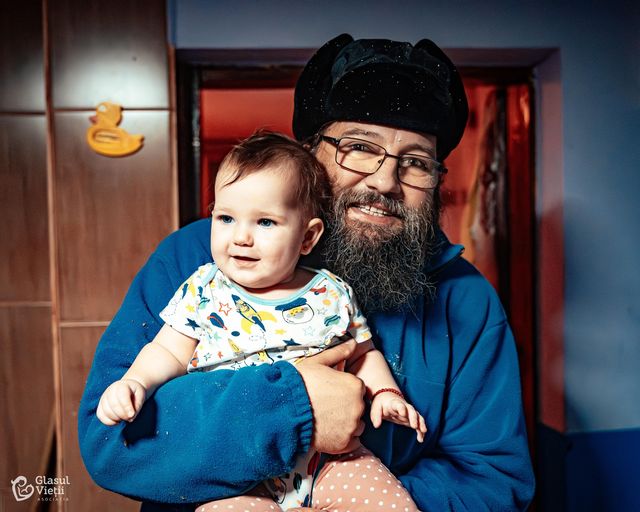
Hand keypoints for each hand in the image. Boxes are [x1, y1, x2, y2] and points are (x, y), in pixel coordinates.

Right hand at [96, 379, 145, 425]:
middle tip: (130, 418)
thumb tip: (130, 418)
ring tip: (125, 418)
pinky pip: (100, 416)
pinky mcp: (100, 406)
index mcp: (122, 386)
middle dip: (123, 415)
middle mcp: (110, 390)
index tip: (132, 415)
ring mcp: (103, 398)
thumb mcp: (141, 395)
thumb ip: (138, 405)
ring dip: (117, 419)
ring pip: (106, 411)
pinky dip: (109, 422)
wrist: (128, 389)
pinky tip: (117, 421)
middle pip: (114, 405)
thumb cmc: (135, 393)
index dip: (127, 407)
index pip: (122, 397)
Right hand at [296, 339, 365, 453]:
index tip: (330, 393)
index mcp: (355, 385)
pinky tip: (329, 432)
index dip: (344, 390)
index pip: (357, 388)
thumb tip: (353, 342)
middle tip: (326, 406)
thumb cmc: (299, 384)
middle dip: (347, 406)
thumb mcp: (318, 362)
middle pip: (358, 407)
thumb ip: (338, 352)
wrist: (283, 410)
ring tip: (327, 420)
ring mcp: (351, 427)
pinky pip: (352, 442)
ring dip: (347, 423)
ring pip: (357, 425)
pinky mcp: (343, 444)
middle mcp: (358, 406)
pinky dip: (344, 439)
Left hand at [370, 391, 426, 442]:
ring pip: (417, 416)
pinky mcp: (411, 419)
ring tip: (423, 432)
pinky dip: (420, 430)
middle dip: (414, 418)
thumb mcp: (376, 407)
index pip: (399, 405)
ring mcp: (409, 413)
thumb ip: (376, 416)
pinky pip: (418, 424)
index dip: (401, 408)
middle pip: (411, 410)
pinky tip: (421, 439)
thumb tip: (376, 426)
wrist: (387, 398)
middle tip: (415, 426)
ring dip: (421, 423)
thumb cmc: (381, 403)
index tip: (403, 413)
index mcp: (394, 403)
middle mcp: (404, 407)